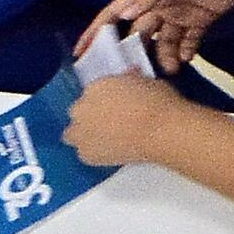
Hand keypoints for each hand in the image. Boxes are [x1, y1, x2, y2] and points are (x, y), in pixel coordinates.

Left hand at [64, 69, 185, 168]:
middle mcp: (81, 108)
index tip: (115, 105)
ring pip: (72, 134)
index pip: (91, 93)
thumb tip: (128, 79)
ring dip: (84, 134)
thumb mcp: (144, 81)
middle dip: (90, 116)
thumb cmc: (159, 101)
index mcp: (95, 86)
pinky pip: (84, 152)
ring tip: (105, 139)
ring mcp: (80, 133)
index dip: (103, 100)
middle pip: (77, 112)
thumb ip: (128, 80)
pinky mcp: (86, 155)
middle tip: (110, 122)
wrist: (161, 131)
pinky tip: (111, 152)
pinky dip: (94, 152)